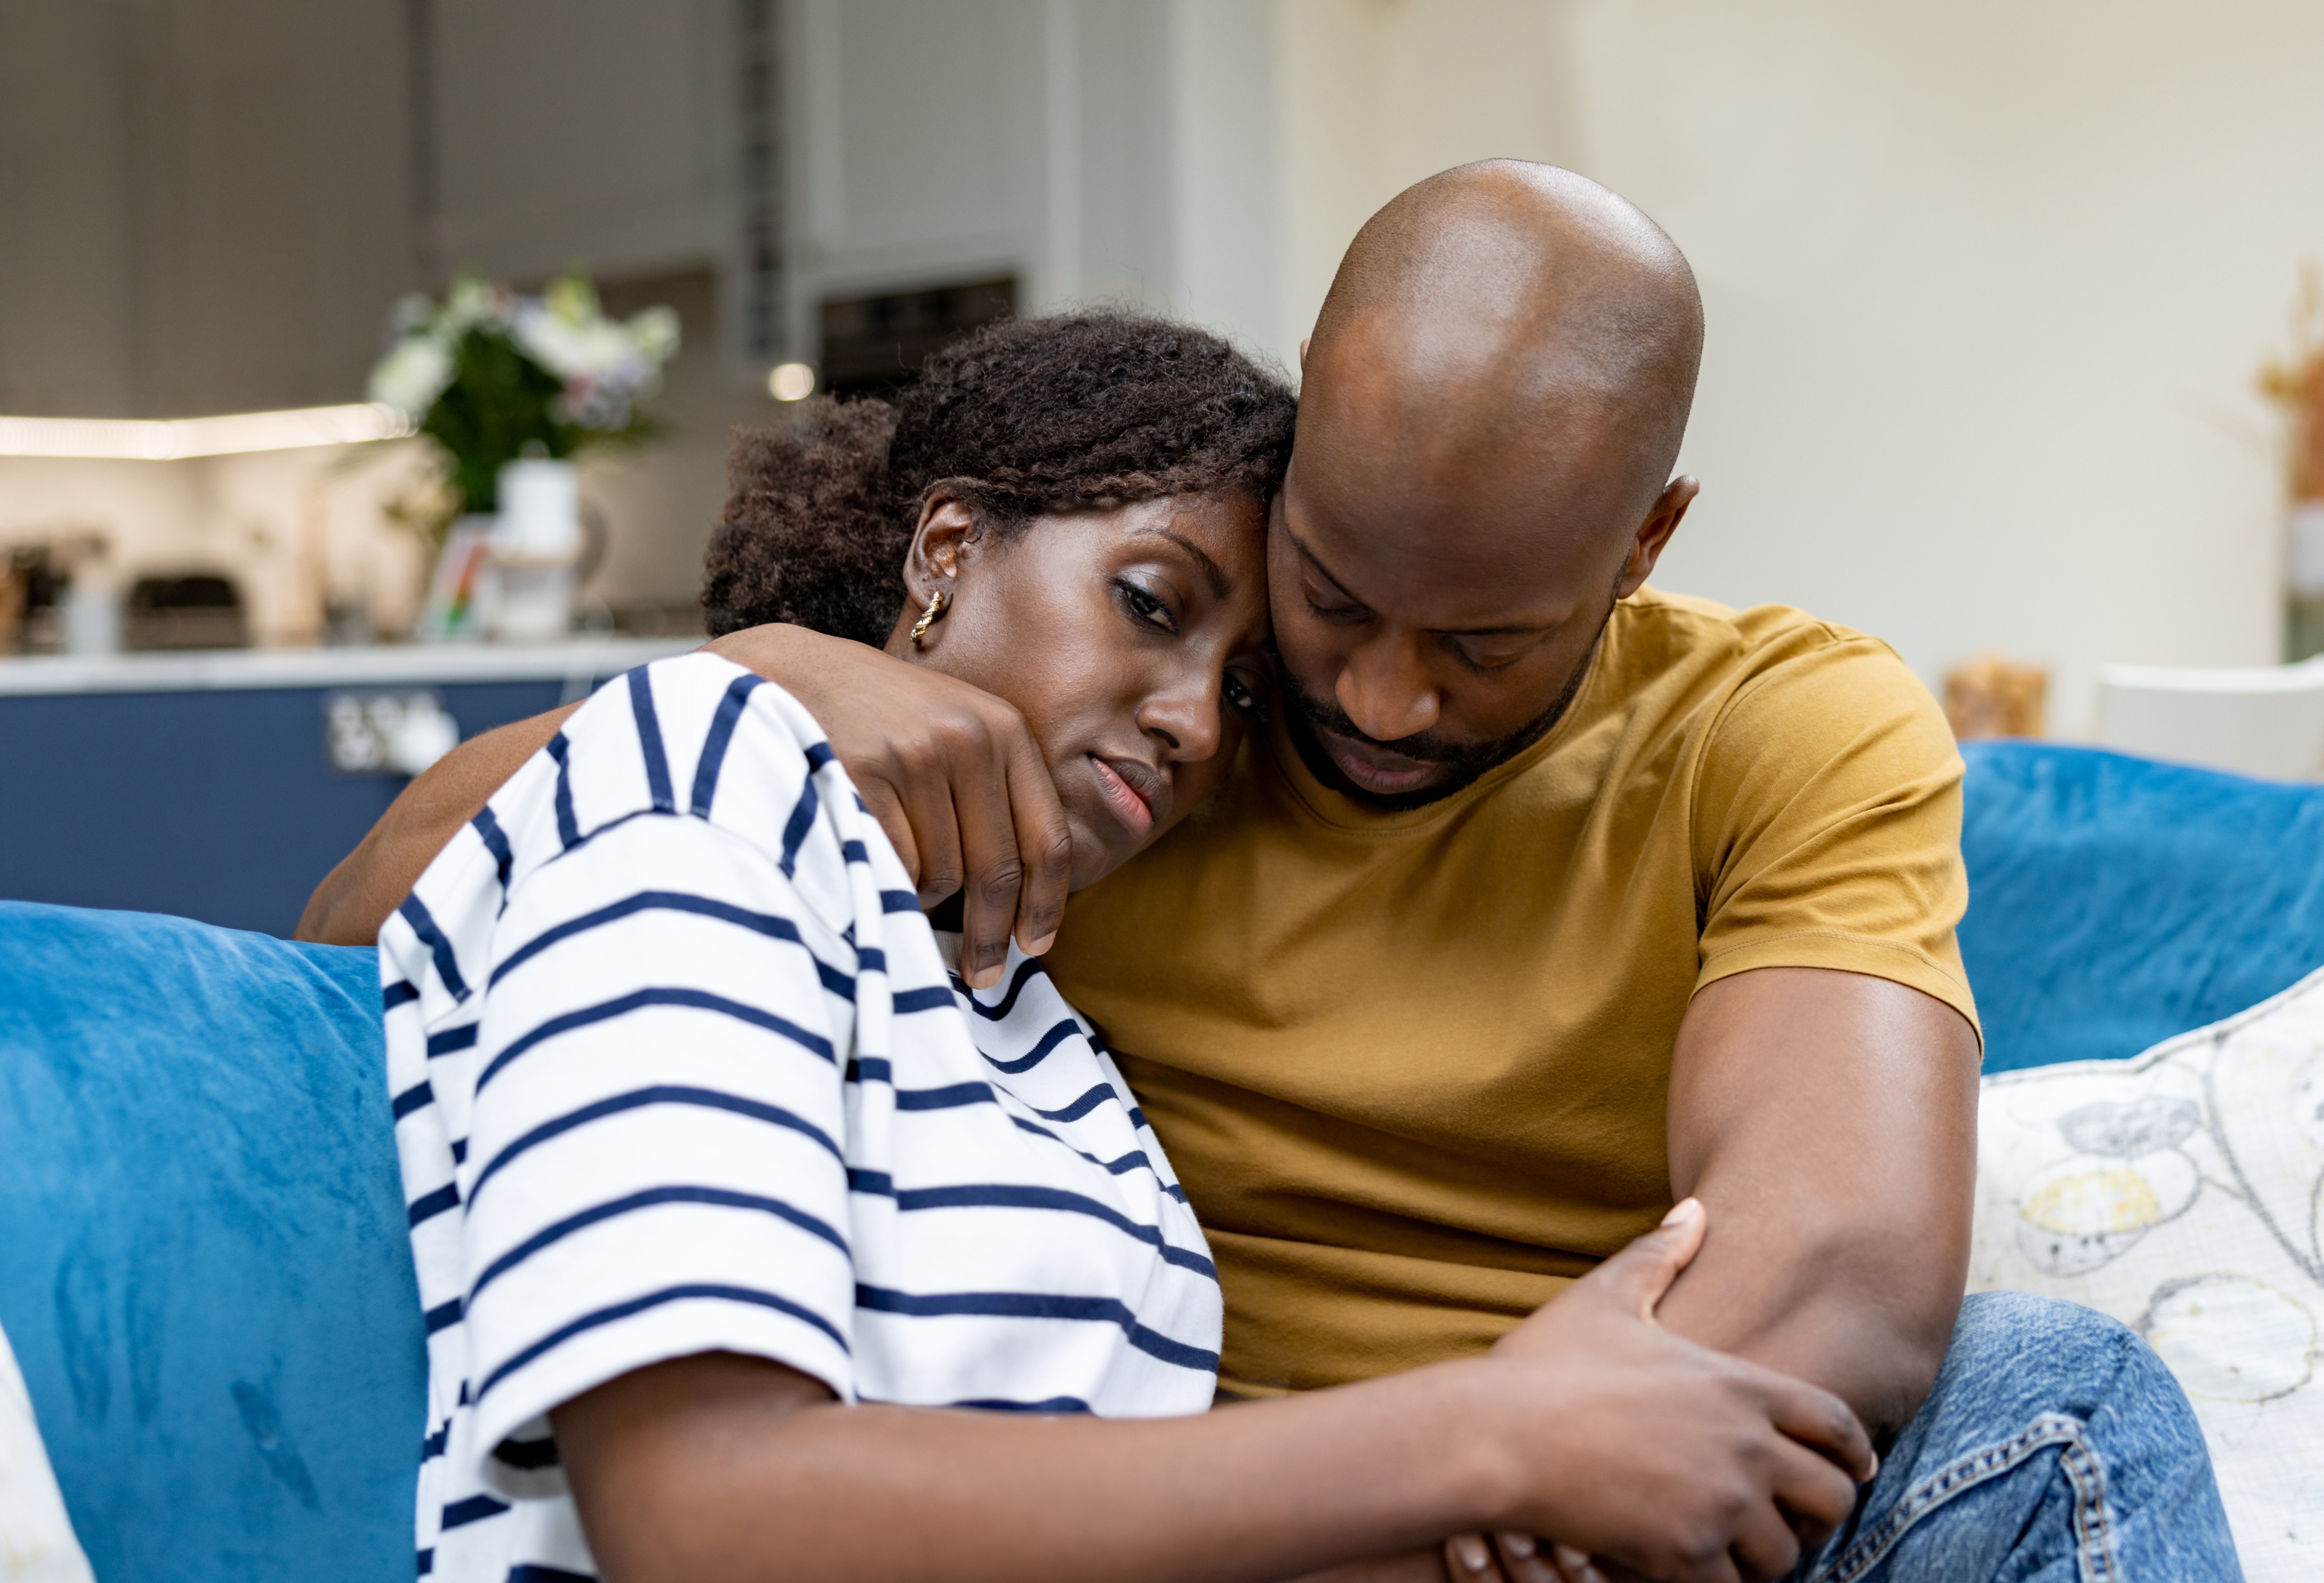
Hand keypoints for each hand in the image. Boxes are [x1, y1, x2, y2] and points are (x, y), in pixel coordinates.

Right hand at [704, 624, 1072, 986]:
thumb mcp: (954, 733)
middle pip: (998, 869)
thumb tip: (1021, 898)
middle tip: (983, 974)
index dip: (1045, 905)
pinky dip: (890, 880)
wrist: (792, 674)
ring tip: (904, 883)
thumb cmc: (879, 721)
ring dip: (927, 898)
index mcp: (1004, 730)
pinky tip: (874, 866)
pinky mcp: (864, 771)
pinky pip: (896, 864)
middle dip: (992, 934)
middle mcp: (968, 739)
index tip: (1036, 946)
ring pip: (944, 874)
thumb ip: (993, 794)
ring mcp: (915, 755)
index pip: (1047, 837)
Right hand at [1464, 1200, 1872, 1582]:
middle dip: (1819, 1515)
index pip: (1834, 1421)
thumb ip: (1659, 1256)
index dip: (1853, 1450)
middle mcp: (1743, 1446)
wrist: (1497, 1435)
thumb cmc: (1546, 1366)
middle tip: (1792, 1522)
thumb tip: (1694, 1209)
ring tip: (1739, 1553)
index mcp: (1735, 1385)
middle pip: (1832, 1497)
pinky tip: (1695, 1572)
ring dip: (1767, 1558)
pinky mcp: (1684, 1553)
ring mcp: (1718, 1503)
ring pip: (1786, 1554)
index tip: (1855, 1469)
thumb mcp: (1606, 1298)